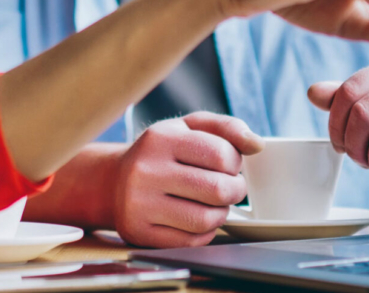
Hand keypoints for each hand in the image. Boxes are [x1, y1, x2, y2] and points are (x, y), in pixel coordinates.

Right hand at [113, 113, 260, 247]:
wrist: (112, 182)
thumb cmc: (160, 153)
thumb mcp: (188, 127)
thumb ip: (226, 128)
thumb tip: (256, 144)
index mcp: (160, 139)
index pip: (221, 154)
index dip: (235, 163)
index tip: (228, 164)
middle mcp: (145, 171)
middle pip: (217, 190)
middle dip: (235, 190)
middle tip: (230, 187)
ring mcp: (139, 204)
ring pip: (206, 220)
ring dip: (221, 213)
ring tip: (214, 203)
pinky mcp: (139, 233)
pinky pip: (191, 241)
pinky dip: (204, 232)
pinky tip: (197, 218)